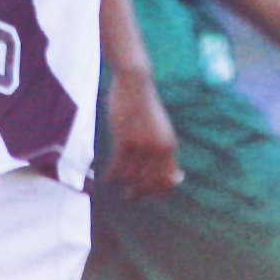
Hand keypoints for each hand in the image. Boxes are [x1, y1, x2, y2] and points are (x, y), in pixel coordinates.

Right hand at [103, 68, 181, 199]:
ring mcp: (142, 145)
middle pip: (151, 184)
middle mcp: (159, 149)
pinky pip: (118, 167)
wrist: (135, 82)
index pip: (169, 180)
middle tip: (128, 197)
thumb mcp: (160, 128)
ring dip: (122, 184)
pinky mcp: (125, 140)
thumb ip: (163, 148)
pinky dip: (111, 175)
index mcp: (169, 145)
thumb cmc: (145, 105)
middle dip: (139, 194)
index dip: (158, 192)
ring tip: (115, 182)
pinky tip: (106, 177)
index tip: (146, 193)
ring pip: (132, 178)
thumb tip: (173, 175)